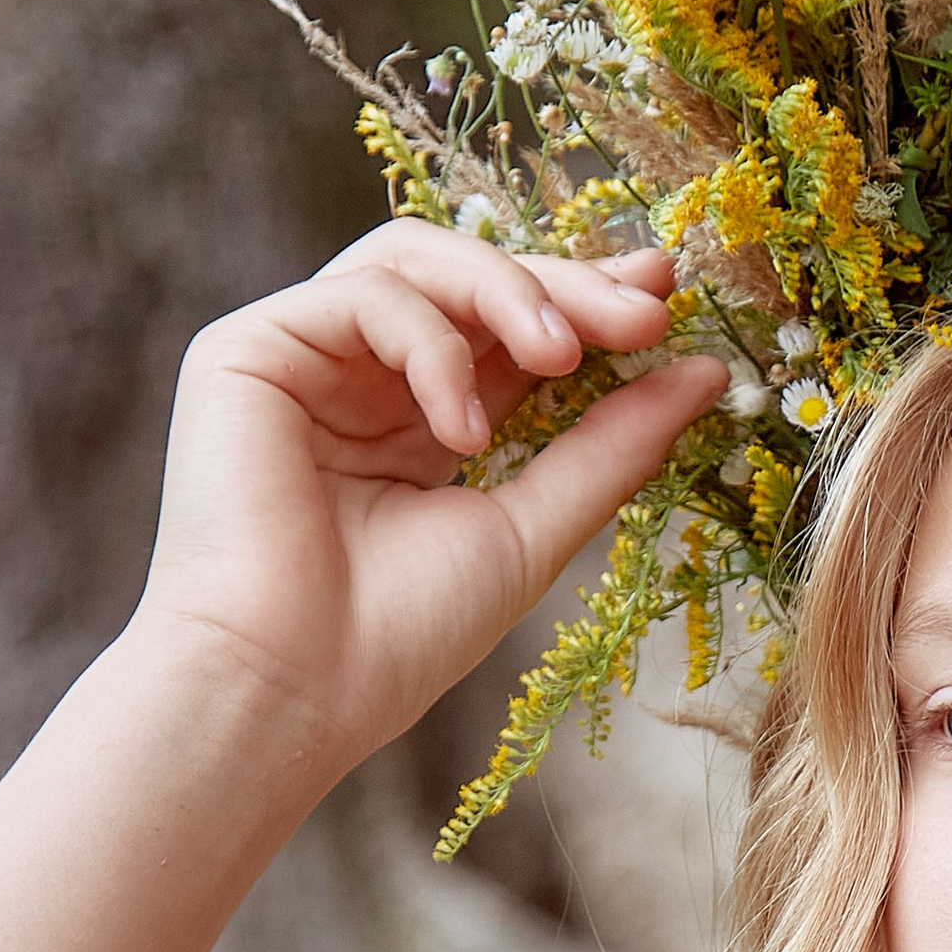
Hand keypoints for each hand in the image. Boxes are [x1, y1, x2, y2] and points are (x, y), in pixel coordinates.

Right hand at [132, 219, 730, 784]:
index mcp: (421, 420)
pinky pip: (364, 296)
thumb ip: (612, 445)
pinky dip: (433, 348)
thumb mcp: (534, 526)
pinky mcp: (245, 349)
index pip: (511, 328)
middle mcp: (360, 379)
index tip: (670, 298)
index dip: (588, 298)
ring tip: (564, 355)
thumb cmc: (398, 635)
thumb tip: (706, 372)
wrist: (289, 690)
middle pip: (471, 277)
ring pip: (417, 261)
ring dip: (509, 292)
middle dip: (568, 284)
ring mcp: (301, 358)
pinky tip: (463, 431)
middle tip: (648, 310)